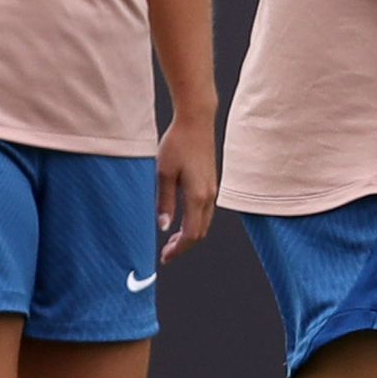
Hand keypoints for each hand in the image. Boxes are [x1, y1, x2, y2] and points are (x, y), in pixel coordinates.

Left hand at [157, 109, 218, 263]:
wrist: (196, 120)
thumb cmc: (178, 143)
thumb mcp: (163, 173)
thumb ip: (165, 202)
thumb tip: (164, 226)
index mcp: (197, 196)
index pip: (191, 234)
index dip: (179, 249)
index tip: (165, 257)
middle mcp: (209, 195)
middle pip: (201, 232)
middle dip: (184, 246)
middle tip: (167, 252)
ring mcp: (212, 189)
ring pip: (205, 223)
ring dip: (190, 235)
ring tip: (172, 240)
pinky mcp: (211, 182)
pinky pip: (206, 211)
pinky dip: (195, 222)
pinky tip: (182, 220)